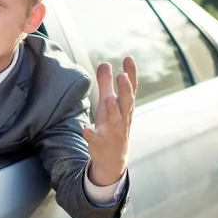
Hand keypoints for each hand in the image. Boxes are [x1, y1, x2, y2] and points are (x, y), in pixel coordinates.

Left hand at [82, 56, 137, 186]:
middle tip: (122, 76)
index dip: (131, 74)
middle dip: (125, 90)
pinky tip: (86, 130)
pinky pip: (95, 139)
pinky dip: (91, 135)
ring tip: (108, 99)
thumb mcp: (109, 104)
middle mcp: (121, 118)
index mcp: (124, 107)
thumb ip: (106, 84)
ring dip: (112, 110)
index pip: (130, 89)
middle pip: (126, 103)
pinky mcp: (100, 143)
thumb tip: (105, 62)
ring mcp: (112, 131)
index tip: (129, 58)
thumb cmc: (113, 125)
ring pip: (115, 120)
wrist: (113, 158)